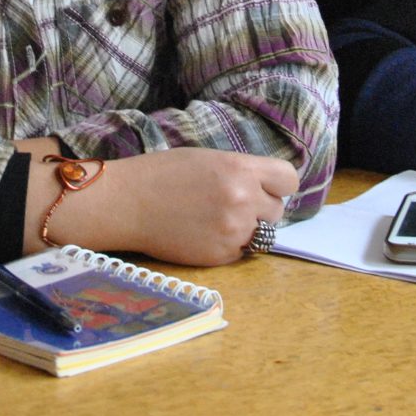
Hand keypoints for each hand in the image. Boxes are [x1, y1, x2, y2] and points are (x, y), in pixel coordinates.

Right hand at [37, 147, 298, 265]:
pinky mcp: (221, 255)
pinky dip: (229, 245)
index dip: (278, 185)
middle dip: (260, 209)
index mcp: (240, 169)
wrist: (127, 203)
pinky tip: (203, 233)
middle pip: (277, 210)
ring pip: (262, 234)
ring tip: (215, 220)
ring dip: (246, 229)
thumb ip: (241, 173)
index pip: (289, 180)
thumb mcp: (208, 160)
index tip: (266, 188)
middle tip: (231, 205)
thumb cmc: (162, 174)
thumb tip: (267, 188)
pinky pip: (241, 251)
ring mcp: (233, 230)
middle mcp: (243, 200)